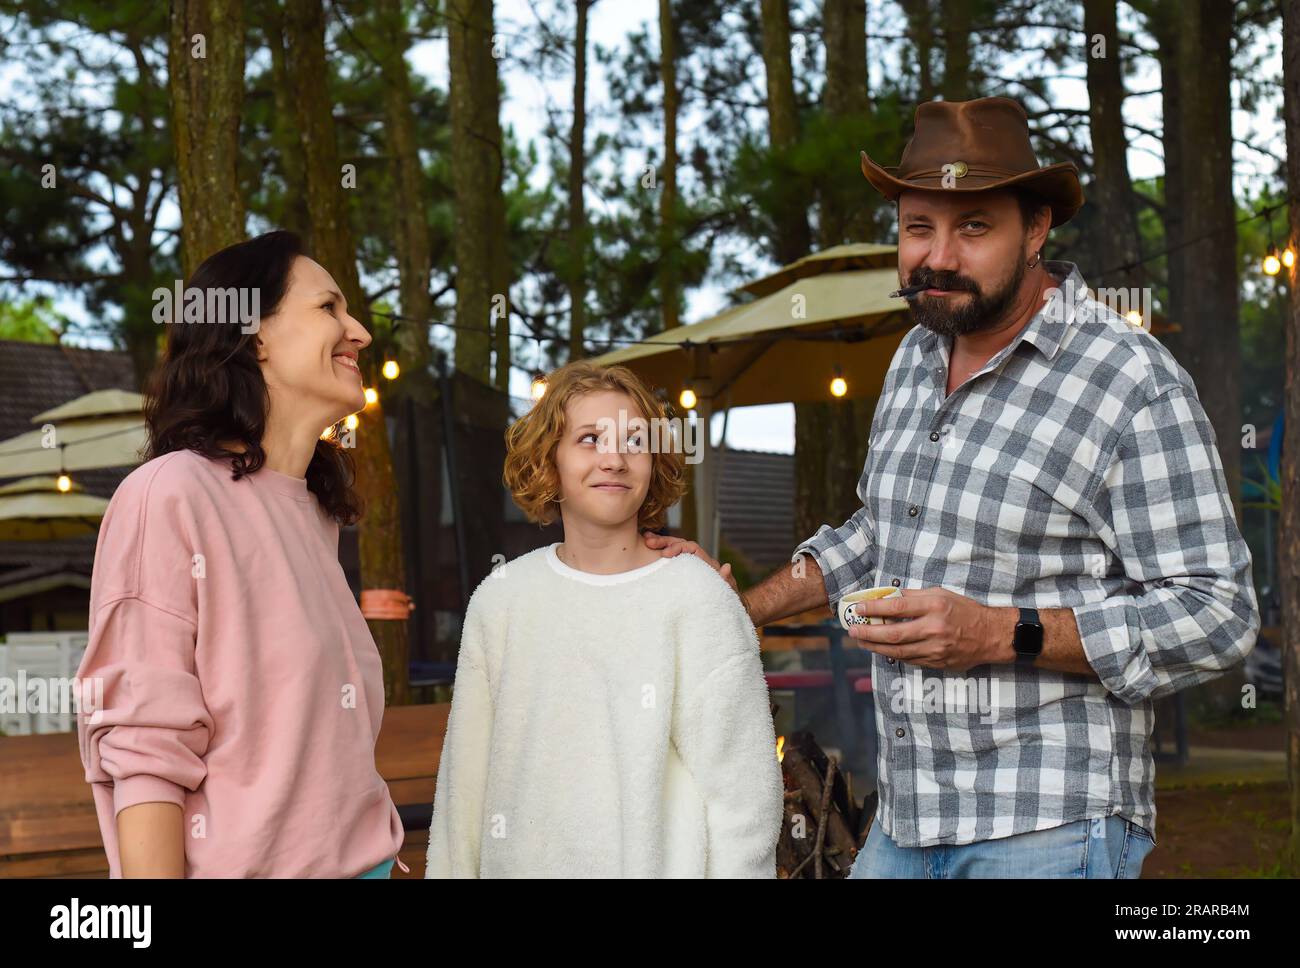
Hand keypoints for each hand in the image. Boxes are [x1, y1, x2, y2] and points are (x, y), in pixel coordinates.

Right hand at [642, 532, 737, 593]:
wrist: (726, 606)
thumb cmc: (727, 598)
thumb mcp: (728, 591)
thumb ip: (726, 580)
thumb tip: (727, 566)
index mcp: (707, 563)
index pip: (692, 548)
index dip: (678, 548)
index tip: (665, 554)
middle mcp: (698, 560)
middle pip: (681, 544)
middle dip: (665, 541)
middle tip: (649, 540)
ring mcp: (691, 565)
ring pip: (676, 549)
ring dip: (661, 544)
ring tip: (646, 539)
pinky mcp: (684, 571)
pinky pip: (672, 560)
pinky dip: (661, 554)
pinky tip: (648, 551)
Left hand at [847, 588, 1013, 670]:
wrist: (991, 635)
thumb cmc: (965, 611)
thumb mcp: (942, 594)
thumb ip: (915, 596)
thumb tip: (889, 596)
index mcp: (935, 607)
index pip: (897, 608)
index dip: (874, 608)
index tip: (858, 608)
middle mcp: (934, 629)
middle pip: (894, 633)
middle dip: (868, 632)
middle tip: (852, 629)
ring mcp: (936, 649)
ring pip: (898, 651)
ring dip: (875, 646)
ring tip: (861, 640)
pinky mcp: (937, 663)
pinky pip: (909, 660)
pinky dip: (892, 654)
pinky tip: (881, 649)